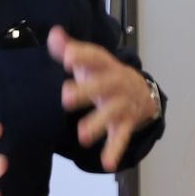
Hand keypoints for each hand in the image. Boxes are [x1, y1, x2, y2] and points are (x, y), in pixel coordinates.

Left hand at [50, 26, 161, 172]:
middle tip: (65, 97)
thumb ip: (69, 48)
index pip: (95, 58)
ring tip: (82, 136)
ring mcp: (122, 104)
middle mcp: (116, 83)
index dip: (82, 56)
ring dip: (98, 123)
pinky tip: (107, 162)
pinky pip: (121, 137)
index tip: (67, 56)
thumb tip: (53, 33)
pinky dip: (115, 149)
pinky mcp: (125, 124)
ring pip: (112, 113)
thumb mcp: (90, 60)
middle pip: (103, 85)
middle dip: (86, 91)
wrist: (141, 90)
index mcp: (105, 66)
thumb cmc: (105, 74)